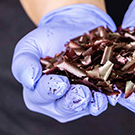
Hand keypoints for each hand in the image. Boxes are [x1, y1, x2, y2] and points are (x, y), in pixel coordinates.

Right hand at [11, 3, 117, 122]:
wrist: (72, 27)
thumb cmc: (46, 39)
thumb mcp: (29, 45)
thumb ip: (23, 62)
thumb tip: (29, 80)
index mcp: (36, 93)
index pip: (41, 95)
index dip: (51, 90)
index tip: (61, 82)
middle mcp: (55, 102)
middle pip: (64, 107)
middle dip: (73, 101)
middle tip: (82, 93)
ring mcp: (76, 101)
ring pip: (83, 107)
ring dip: (92, 103)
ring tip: (99, 97)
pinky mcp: (95, 96)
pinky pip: (100, 100)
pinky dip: (106, 98)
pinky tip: (111, 94)